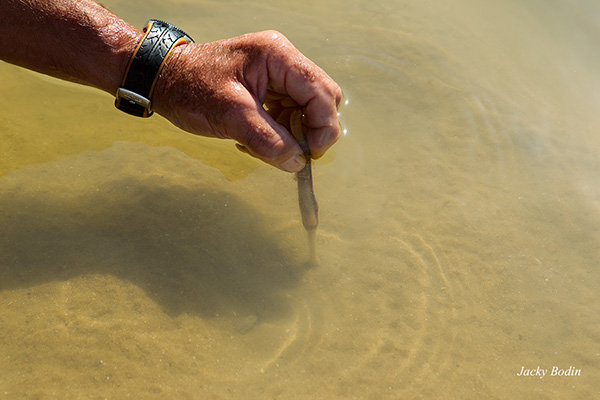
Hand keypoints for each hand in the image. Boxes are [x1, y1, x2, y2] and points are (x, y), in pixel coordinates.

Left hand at [152, 30, 342, 171]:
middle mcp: (282, 60)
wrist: (164, 81)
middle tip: (291, 153)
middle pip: (322, 99)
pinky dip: (280, 132)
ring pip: (307, 110)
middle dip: (311, 130)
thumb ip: (267, 140)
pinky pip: (290, 114)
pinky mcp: (269, 88)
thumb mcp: (230, 116)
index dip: (323, 126)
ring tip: (262, 144)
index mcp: (277, 56)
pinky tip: (255, 138)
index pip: (321, 91)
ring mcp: (277, 74)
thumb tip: (297, 162)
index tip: (310, 154)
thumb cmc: (191, 89)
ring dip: (293, 134)